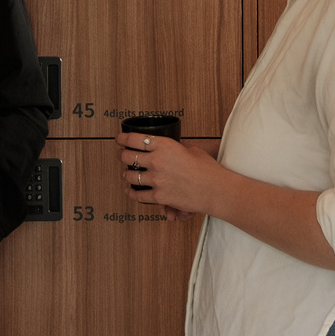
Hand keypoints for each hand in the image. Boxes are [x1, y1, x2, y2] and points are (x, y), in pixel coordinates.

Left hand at [115, 131, 229, 220]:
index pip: (134, 139)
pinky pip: (138, 195)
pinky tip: (130, 190)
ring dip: (126, 175)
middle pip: (128, 157)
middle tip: (122, 156)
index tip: (119, 139)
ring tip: (126, 174)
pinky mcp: (159, 197)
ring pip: (130, 176)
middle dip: (122, 156)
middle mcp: (156, 160)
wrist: (215, 189)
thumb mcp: (191, 149)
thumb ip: (176, 147)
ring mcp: (156, 179)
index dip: (122, 138)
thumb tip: (168, 147)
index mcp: (164, 145)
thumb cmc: (207, 169)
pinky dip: (132, 193)